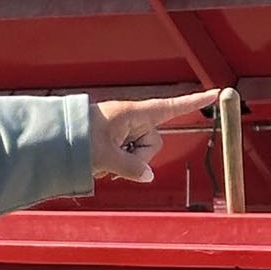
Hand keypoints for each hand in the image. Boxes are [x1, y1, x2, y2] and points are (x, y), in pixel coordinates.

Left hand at [87, 92, 213, 183]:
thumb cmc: (77, 137)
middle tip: (113, 159)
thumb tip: (147, 176)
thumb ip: (130, 168)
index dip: (194, 102)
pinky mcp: (117, 142)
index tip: (215, 93)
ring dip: (124, 164)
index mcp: (134, 113)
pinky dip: (116, 165)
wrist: (55, 138)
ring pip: (140, 156)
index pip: (171, 107)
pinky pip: (128, 160)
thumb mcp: (104, 156)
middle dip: (138, 158)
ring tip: (101, 161)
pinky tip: (99, 164)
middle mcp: (132, 121)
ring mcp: (125, 132)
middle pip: (154, 144)